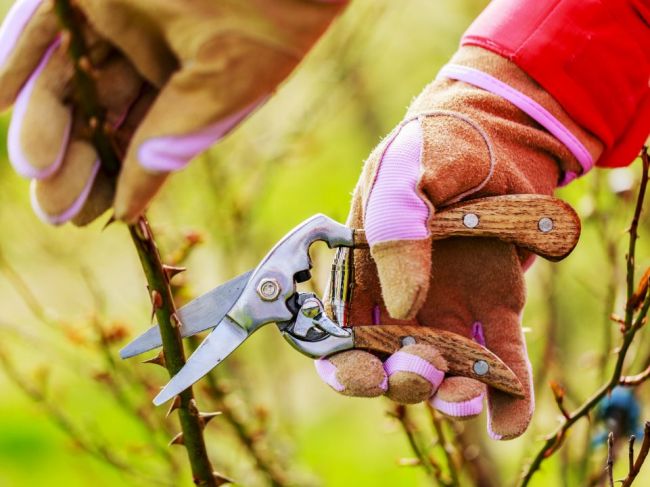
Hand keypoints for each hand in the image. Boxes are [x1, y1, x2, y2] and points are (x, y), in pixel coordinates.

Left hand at [0, 0, 346, 224]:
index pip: (143, 137)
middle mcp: (151, 50)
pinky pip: (42, 23)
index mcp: (192, 81)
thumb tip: (131, 207)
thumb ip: (171, 144)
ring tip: (34, 169)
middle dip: (76, 161)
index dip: (117, 178)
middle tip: (55, 207)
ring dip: (44, 122)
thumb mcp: (221, 92)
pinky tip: (0, 99)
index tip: (93, 216)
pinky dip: (17, 58)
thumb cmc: (268, 20)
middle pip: (100, 114)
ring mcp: (118, 15)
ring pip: (68, 76)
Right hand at [316, 46, 594, 439]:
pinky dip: (505, 395)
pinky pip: (500, 358)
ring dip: (450, 395)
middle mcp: (402, 298)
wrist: (501, 132)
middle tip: (421, 371)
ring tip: (467, 395)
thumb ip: (392, 226)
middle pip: (390, 362)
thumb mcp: (405, 171)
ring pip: (443, 369)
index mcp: (364, 271)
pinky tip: (507, 419)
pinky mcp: (496, 307)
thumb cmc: (438, 144)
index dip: (345, 364)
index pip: (340, 333)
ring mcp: (450, 306)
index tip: (363, 374)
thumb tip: (404, 304)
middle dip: (400, 381)